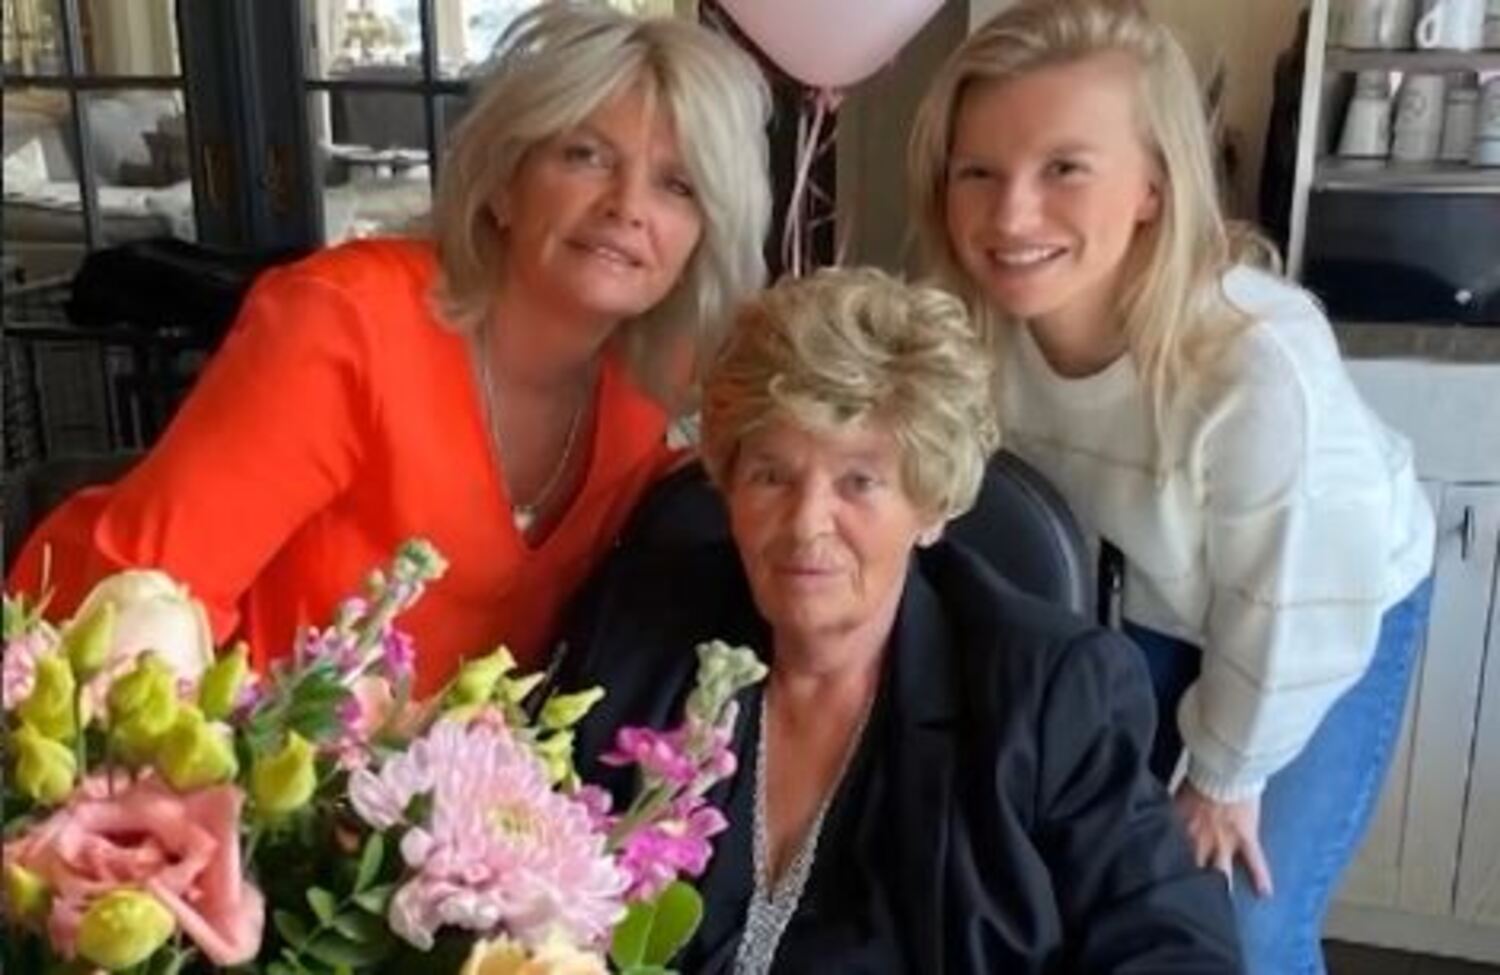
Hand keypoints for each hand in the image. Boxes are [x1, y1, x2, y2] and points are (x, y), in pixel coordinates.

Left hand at [1172, 781, 1273, 896]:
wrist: (1223, 770)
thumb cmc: (1200, 776)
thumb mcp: (1177, 795)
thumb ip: (1169, 811)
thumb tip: (1152, 813)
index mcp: (1181, 828)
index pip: (1172, 855)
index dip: (1168, 870)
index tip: (1163, 883)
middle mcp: (1201, 840)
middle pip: (1194, 869)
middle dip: (1192, 887)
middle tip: (1190, 904)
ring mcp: (1224, 841)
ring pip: (1221, 872)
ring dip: (1221, 889)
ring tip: (1221, 905)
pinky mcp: (1246, 837)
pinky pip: (1255, 861)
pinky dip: (1261, 878)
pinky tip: (1264, 893)